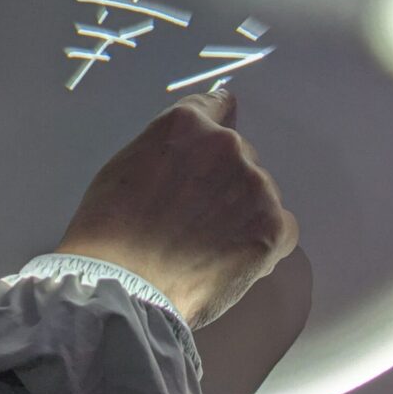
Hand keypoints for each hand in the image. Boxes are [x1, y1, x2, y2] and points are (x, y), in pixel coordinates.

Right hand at [56, 91, 298, 328]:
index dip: (213, 133)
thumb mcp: (128, 167)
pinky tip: (229, 260)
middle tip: (195, 220)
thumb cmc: (111, 232)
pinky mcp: (274, 226)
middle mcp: (227, 146)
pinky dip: (263, 243)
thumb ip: (168, 152)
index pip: (217, 107)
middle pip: (240, 157)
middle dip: (224, 183)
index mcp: (187, 125)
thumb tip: (191, 158)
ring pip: (260, 194)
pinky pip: (281, 228)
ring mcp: (255, 185)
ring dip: (243, 213)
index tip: (215, 146)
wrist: (123, 285)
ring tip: (207, 248)